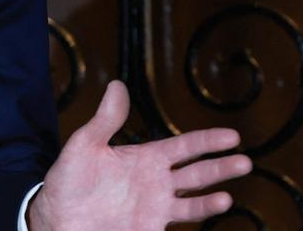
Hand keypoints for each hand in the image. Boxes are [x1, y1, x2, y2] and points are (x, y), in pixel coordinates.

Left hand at [27, 80, 251, 230]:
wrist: (57, 215)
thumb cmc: (69, 179)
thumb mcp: (85, 144)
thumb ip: (106, 120)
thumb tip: (117, 85)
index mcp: (145, 157)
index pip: (184, 147)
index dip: (207, 141)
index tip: (232, 136)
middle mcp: (157, 182)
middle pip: (197, 173)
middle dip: (220, 168)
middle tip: (244, 162)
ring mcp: (155, 207)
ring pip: (193, 201)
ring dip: (212, 199)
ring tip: (228, 197)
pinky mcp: (149, 227)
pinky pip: (179, 222)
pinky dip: (198, 218)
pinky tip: (212, 210)